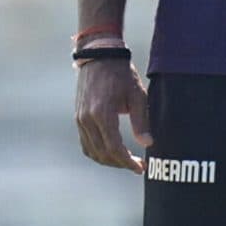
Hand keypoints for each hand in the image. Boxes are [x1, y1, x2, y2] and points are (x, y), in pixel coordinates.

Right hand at [74, 57, 152, 173]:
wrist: (100, 57)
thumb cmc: (122, 75)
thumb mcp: (137, 96)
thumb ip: (141, 121)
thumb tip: (147, 144)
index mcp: (102, 114)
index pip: (113, 147)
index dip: (127, 162)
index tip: (140, 168)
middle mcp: (86, 119)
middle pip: (102, 153)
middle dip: (120, 163)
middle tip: (138, 167)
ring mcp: (79, 119)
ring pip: (92, 151)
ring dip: (109, 160)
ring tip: (127, 161)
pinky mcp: (78, 118)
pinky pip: (85, 143)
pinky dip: (97, 152)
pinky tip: (112, 154)